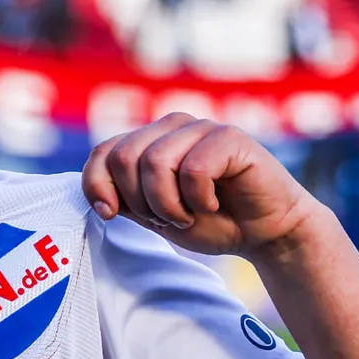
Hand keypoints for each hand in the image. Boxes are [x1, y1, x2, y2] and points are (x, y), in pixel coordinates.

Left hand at [82, 114, 323, 257]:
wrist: (263, 231)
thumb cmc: (210, 221)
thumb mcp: (154, 215)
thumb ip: (124, 199)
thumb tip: (95, 193)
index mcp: (147, 142)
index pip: (101, 154)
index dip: (97, 187)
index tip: (113, 215)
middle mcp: (170, 127)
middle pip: (123, 158)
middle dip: (141, 202)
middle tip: (169, 217)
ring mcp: (200, 127)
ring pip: (155, 163)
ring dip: (169, 205)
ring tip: (191, 214)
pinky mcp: (229, 136)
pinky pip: (193, 169)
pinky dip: (199, 199)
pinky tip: (214, 203)